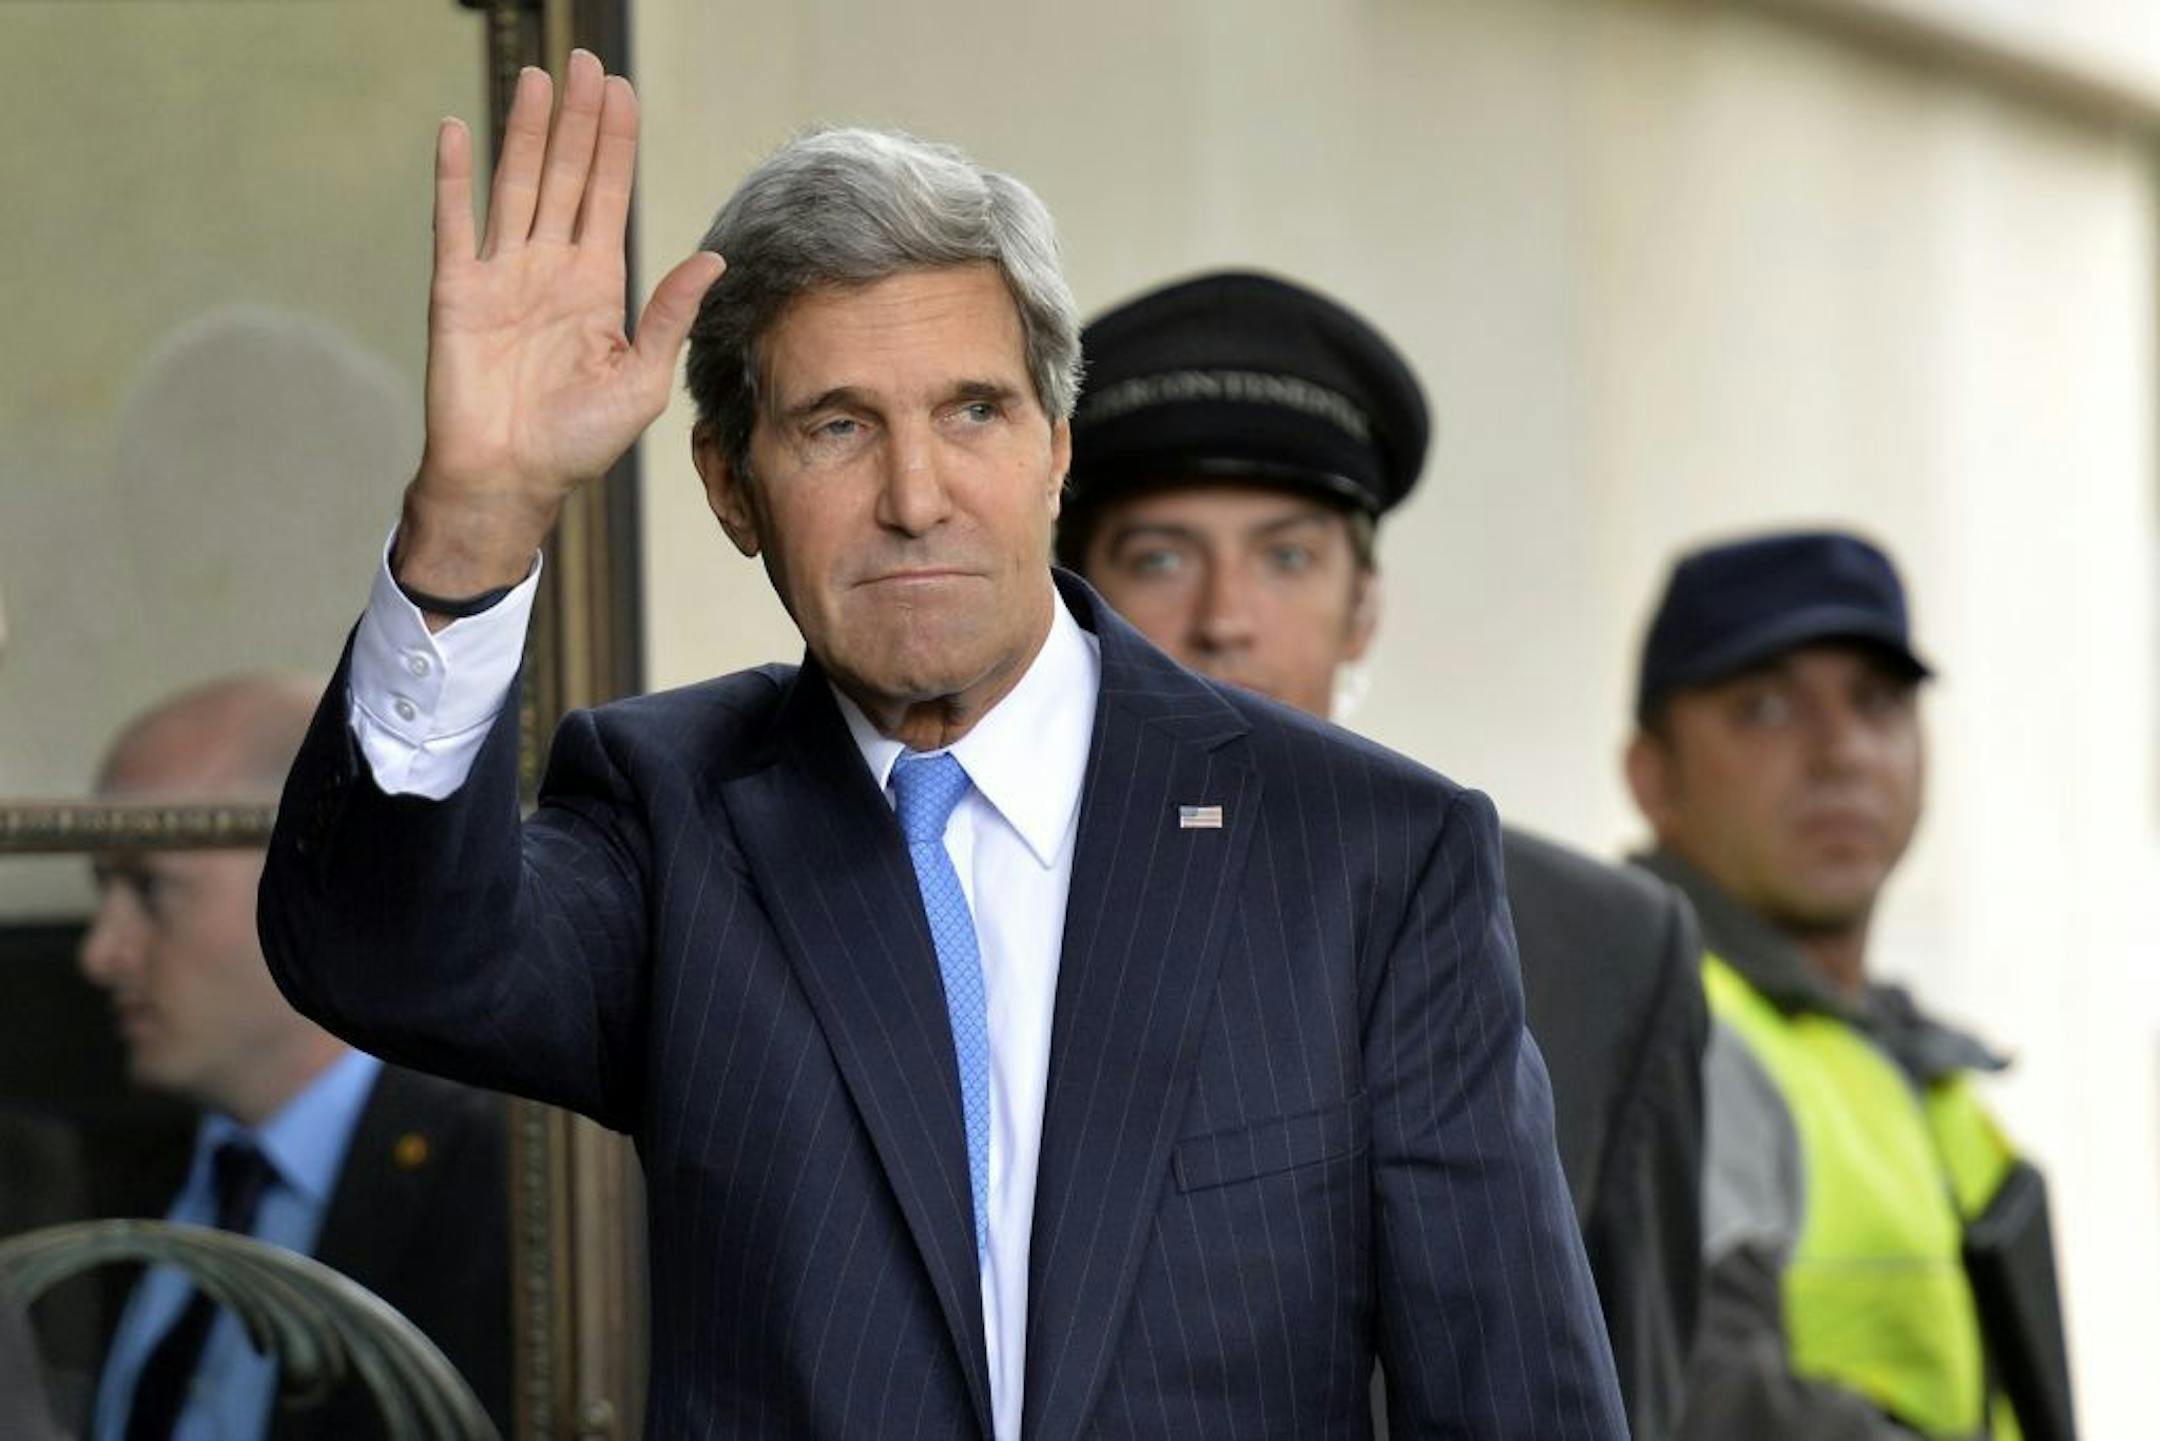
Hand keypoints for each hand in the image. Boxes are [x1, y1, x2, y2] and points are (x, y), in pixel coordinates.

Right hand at [398, 50, 723, 600]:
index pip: (608, 197)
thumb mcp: (641, 380)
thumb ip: (669, 315)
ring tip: (538, 77)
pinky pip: (454, 223)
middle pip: (565, 177)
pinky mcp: (456, 291)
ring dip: (525, 131)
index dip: (614, 145)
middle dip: (577, 121)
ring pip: (516, 185)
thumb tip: (713, 259)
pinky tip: (457, 130)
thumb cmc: (577, 443)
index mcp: (596, 286)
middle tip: (586, 61)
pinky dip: (454, 177)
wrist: (510, 478)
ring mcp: (501, 275)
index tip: (621, 92)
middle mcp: (549, 269)